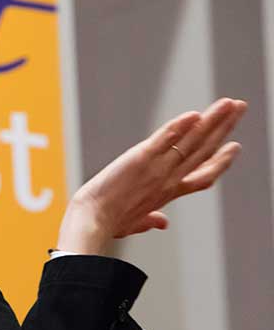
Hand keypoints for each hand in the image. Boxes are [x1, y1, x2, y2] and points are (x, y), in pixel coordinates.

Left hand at [58, 96, 246, 253]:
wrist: (90, 222)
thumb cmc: (107, 224)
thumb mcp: (134, 223)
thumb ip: (150, 220)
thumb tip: (163, 223)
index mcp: (167, 193)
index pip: (201, 176)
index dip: (220, 161)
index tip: (234, 147)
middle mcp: (168, 179)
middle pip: (203, 150)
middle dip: (224, 128)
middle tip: (239, 109)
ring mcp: (157, 168)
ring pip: (192, 140)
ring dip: (213, 120)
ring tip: (230, 104)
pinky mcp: (141, 158)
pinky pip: (164, 139)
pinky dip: (179, 126)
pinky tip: (194, 115)